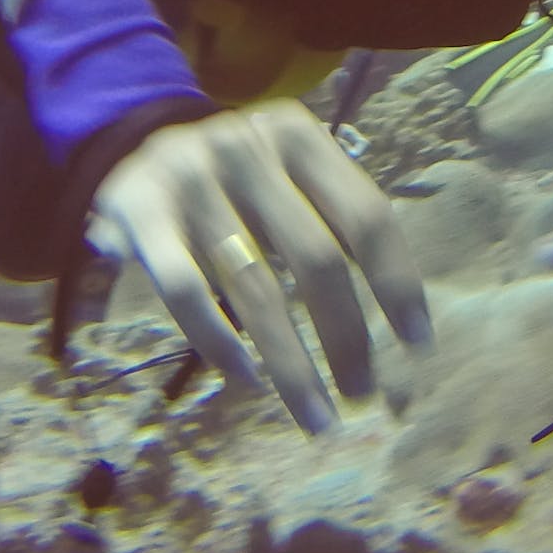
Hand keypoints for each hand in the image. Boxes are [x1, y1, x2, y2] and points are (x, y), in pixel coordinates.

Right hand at [90, 100, 430, 433]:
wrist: (134, 148)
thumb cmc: (238, 179)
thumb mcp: (288, 174)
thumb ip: (335, 222)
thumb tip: (403, 324)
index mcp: (298, 135)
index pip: (365, 216)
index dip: (397, 283)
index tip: (418, 345)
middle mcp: (246, 148)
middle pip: (316, 259)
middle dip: (347, 338)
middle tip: (363, 396)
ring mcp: (190, 178)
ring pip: (255, 289)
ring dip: (292, 365)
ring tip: (317, 417)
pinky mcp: (140, 212)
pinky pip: (187, 292)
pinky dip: (220, 342)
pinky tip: (248, 381)